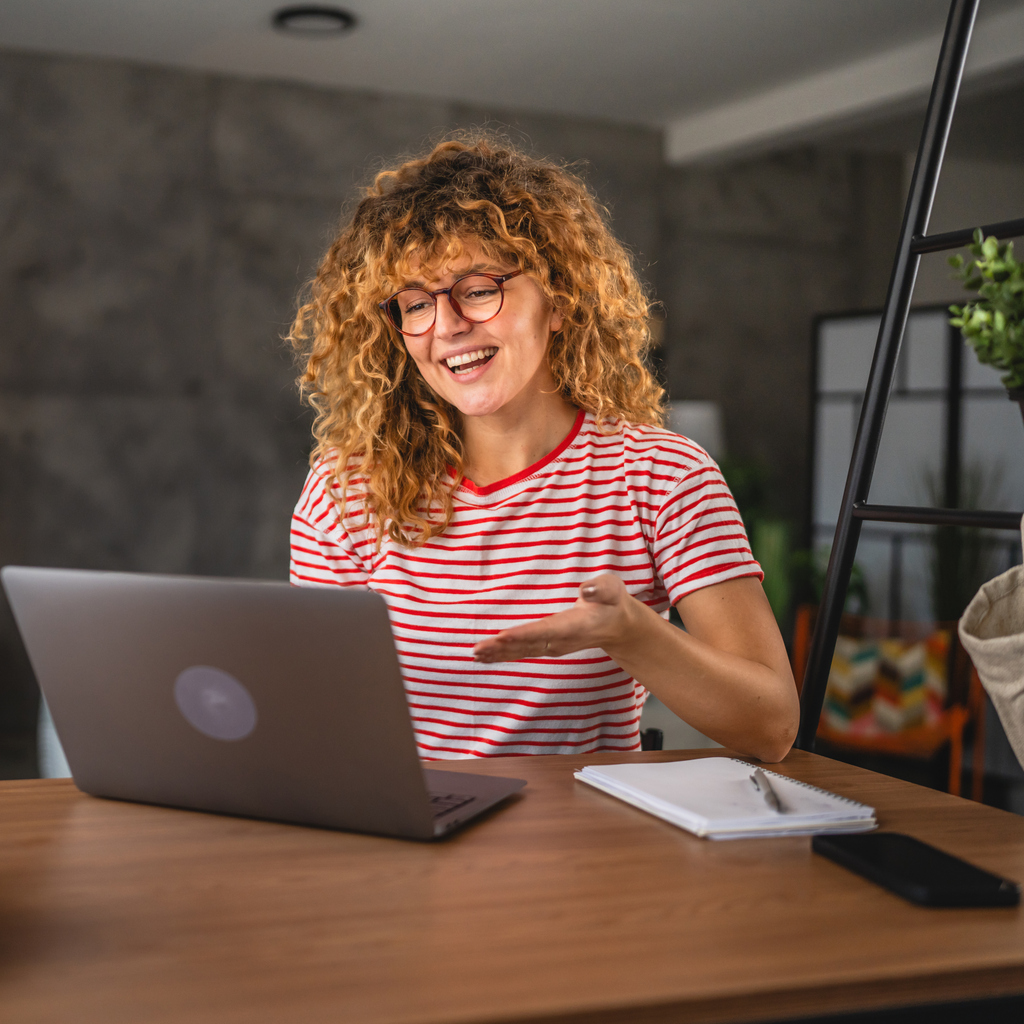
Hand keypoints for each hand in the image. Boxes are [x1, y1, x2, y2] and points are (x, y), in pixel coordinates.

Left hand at [473, 573, 635, 662]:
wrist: (618, 626)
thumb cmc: (611, 602)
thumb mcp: (612, 588)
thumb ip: (601, 588)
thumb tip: (585, 590)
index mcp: (575, 625)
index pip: (546, 630)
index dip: (524, 634)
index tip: (503, 636)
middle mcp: (561, 640)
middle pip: (528, 644)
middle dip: (502, 648)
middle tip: (478, 649)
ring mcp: (554, 646)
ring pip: (523, 651)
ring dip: (498, 653)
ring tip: (475, 654)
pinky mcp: (548, 646)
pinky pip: (523, 652)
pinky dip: (504, 654)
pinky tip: (486, 657)